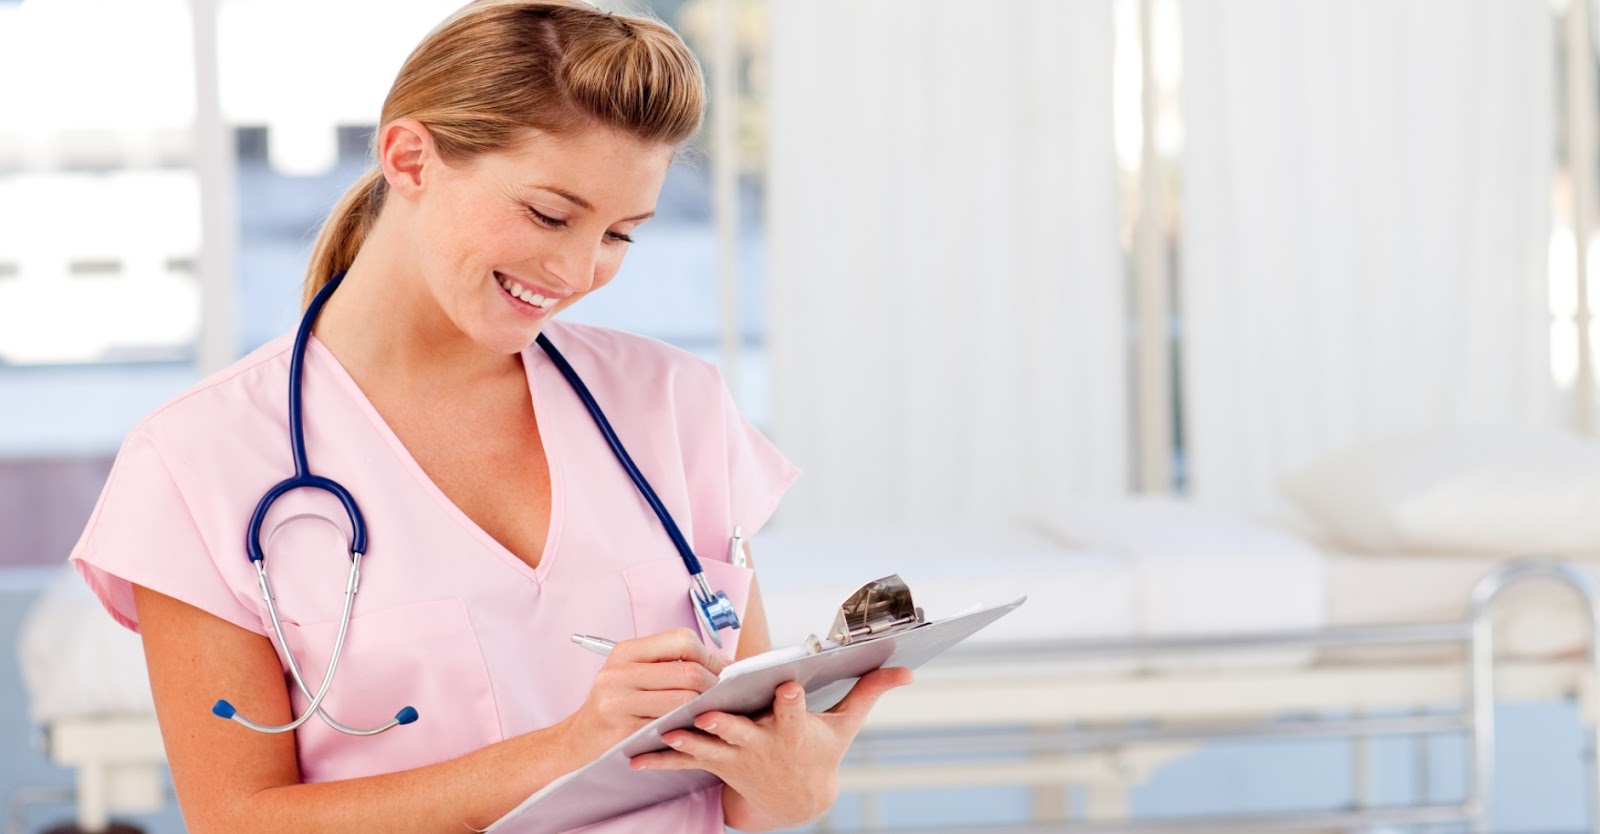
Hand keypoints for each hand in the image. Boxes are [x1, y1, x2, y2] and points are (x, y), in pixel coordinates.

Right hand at [555, 628, 727, 763]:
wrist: (578, 740)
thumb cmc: (615, 705)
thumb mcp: (633, 673)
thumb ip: (669, 663)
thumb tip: (722, 663)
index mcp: (626, 651)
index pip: (682, 640)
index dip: (710, 655)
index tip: (722, 671)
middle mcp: (619, 672)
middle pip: (687, 671)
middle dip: (714, 684)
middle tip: (724, 696)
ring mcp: (618, 701)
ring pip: (683, 699)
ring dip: (705, 707)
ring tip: (711, 710)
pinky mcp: (622, 729)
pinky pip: (670, 726)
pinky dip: (689, 726)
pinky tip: (693, 728)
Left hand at [629, 666, 913, 830]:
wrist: (796, 799)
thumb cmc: (820, 750)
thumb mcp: (845, 724)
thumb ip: (870, 690)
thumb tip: (907, 667)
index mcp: (794, 730)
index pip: (793, 711)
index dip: (790, 700)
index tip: (787, 685)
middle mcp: (763, 746)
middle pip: (743, 732)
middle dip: (727, 725)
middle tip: (709, 715)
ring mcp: (736, 758)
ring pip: (708, 748)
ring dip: (687, 741)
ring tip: (666, 733)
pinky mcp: (716, 766)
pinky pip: (684, 763)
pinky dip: (660, 760)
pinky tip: (634, 756)